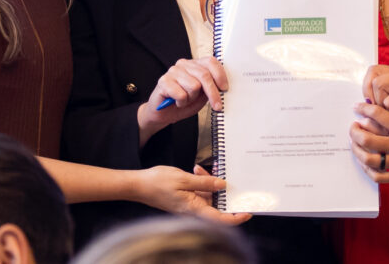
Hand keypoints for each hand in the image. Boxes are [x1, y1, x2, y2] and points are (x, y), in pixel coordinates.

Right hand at [134, 165, 249, 224]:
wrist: (139, 185)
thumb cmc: (157, 183)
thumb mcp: (184, 179)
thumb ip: (204, 183)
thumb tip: (222, 185)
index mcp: (194, 208)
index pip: (220, 219)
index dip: (236, 217)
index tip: (249, 211)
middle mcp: (194, 209)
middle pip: (217, 205)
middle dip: (224, 191)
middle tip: (229, 176)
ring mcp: (190, 204)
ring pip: (209, 196)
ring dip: (211, 182)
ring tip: (202, 169)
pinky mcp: (187, 198)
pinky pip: (201, 191)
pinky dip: (202, 180)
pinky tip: (197, 170)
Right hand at [138, 57, 227, 136]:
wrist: (163, 114)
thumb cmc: (184, 102)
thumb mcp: (202, 96)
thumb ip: (211, 88)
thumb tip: (223, 87)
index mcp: (195, 64)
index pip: (210, 62)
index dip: (220, 75)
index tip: (224, 88)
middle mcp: (184, 64)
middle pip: (204, 75)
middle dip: (213, 93)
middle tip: (217, 106)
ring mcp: (173, 71)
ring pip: (194, 86)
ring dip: (192, 99)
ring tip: (185, 100)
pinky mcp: (163, 81)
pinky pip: (181, 94)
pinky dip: (182, 102)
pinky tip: (176, 102)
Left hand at [349, 102, 388, 183]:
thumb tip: (376, 115)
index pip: (378, 114)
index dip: (363, 109)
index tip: (357, 107)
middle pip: (367, 138)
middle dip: (355, 131)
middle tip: (353, 127)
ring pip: (368, 158)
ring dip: (357, 150)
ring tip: (355, 144)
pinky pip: (377, 176)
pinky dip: (367, 170)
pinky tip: (364, 163)